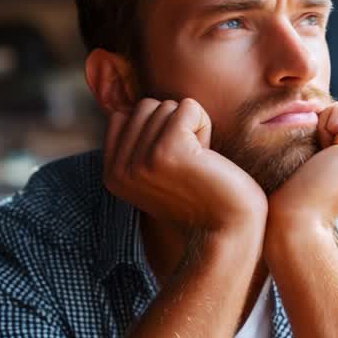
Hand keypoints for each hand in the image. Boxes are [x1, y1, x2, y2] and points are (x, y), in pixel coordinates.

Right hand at [104, 98, 266, 233]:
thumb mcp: (154, 171)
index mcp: (111, 174)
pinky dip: (204, 124)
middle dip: (174, 126)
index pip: (122, 116)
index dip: (155, 128)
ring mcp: (141, 161)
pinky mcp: (168, 151)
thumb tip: (131, 105)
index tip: (172, 161)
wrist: (226, 231)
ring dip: (191, 127)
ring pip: (166, 105)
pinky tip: (208, 156)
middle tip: (189, 162)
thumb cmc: (200, 196)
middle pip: (145, 107)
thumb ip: (137, 143)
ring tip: (198, 161)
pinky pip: (188, 107)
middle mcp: (120, 169)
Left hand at [267, 102, 337, 233]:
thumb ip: (318, 139)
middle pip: (337, 115)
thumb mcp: (309, 161)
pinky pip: (336, 111)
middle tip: (308, 166)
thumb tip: (306, 109)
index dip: (313, 132)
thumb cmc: (288, 198)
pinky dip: (317, 127)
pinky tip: (314, 159)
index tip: (306, 165)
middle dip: (315, 129)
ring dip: (314, 129)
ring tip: (311, 165)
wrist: (293, 225)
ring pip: (336, 112)